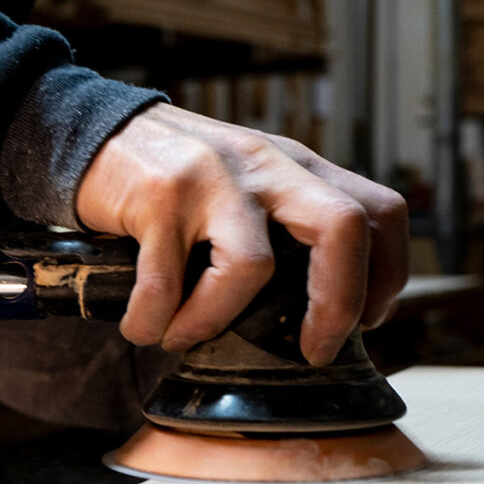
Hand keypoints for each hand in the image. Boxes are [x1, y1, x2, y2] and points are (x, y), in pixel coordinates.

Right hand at [76, 103, 407, 365]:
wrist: (95, 132)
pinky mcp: (159, 194)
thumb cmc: (177, 175)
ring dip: (216, 321)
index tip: (367, 322)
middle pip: (342, 228)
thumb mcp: (247, 183)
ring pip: (251, 266)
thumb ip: (284, 223)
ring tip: (184, 337)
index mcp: (297, 166)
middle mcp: (265, 164)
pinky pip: (166, 282)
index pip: (380, 211)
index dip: (387, 276)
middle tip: (313, 351)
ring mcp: (212, 176)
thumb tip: (314, 309)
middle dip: (338, 305)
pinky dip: (154, 320)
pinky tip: (144, 326)